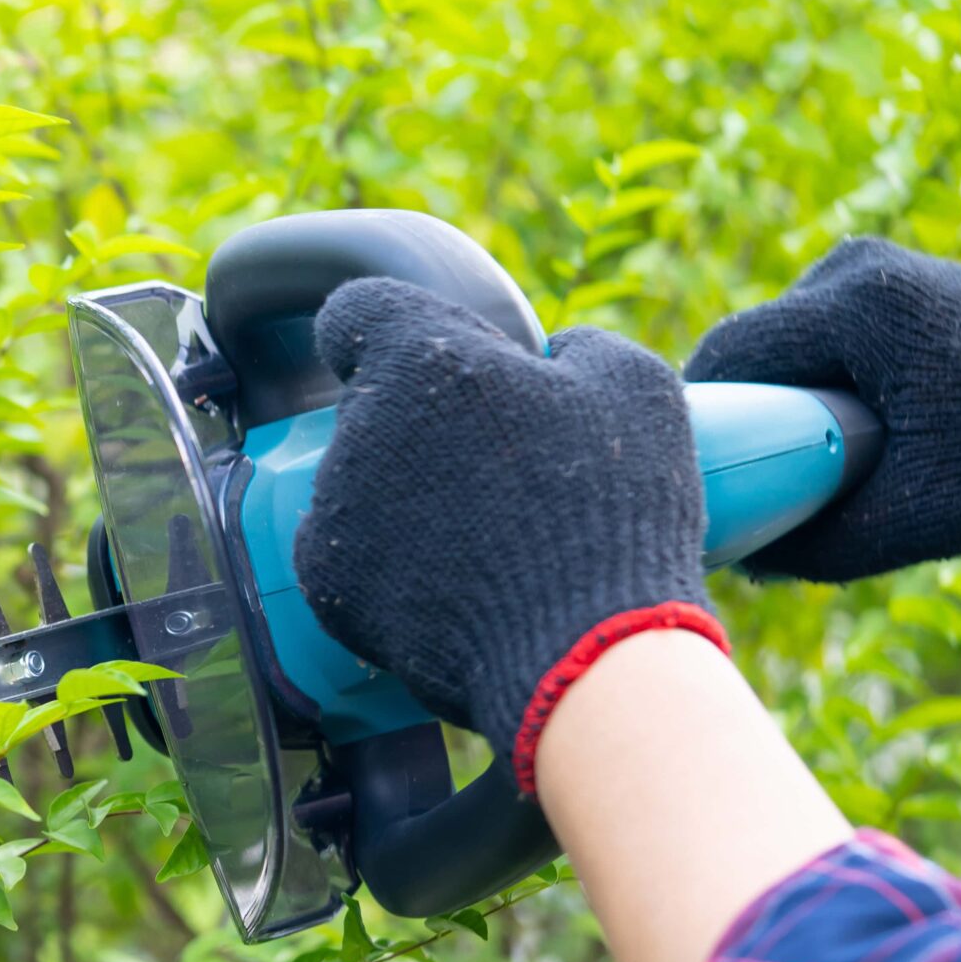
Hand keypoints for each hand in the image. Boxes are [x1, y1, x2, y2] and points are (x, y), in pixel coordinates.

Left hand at [295, 277, 716, 794]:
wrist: (582, 649)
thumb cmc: (614, 508)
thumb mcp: (634, 386)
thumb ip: (577, 348)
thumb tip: (550, 356)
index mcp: (421, 356)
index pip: (359, 312)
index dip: (396, 330)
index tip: (434, 363)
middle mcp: (359, 425)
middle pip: (371, 407)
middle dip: (419, 427)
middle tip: (496, 474)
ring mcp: (333, 510)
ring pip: (357, 484)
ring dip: (403, 499)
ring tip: (483, 542)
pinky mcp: (325, 586)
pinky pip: (346, 558)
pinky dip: (386, 567)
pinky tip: (449, 584)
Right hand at [686, 238, 960, 581]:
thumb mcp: (914, 513)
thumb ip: (819, 543)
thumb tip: (743, 560)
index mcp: (858, 308)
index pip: (728, 354)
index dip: (698, 417)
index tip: (692, 471)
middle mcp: (852, 269)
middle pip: (748, 346)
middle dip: (739, 412)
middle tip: (744, 477)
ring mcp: (866, 266)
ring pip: (777, 341)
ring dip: (775, 396)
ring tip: (799, 453)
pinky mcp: (880, 279)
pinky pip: (810, 333)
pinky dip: (807, 379)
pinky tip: (830, 423)